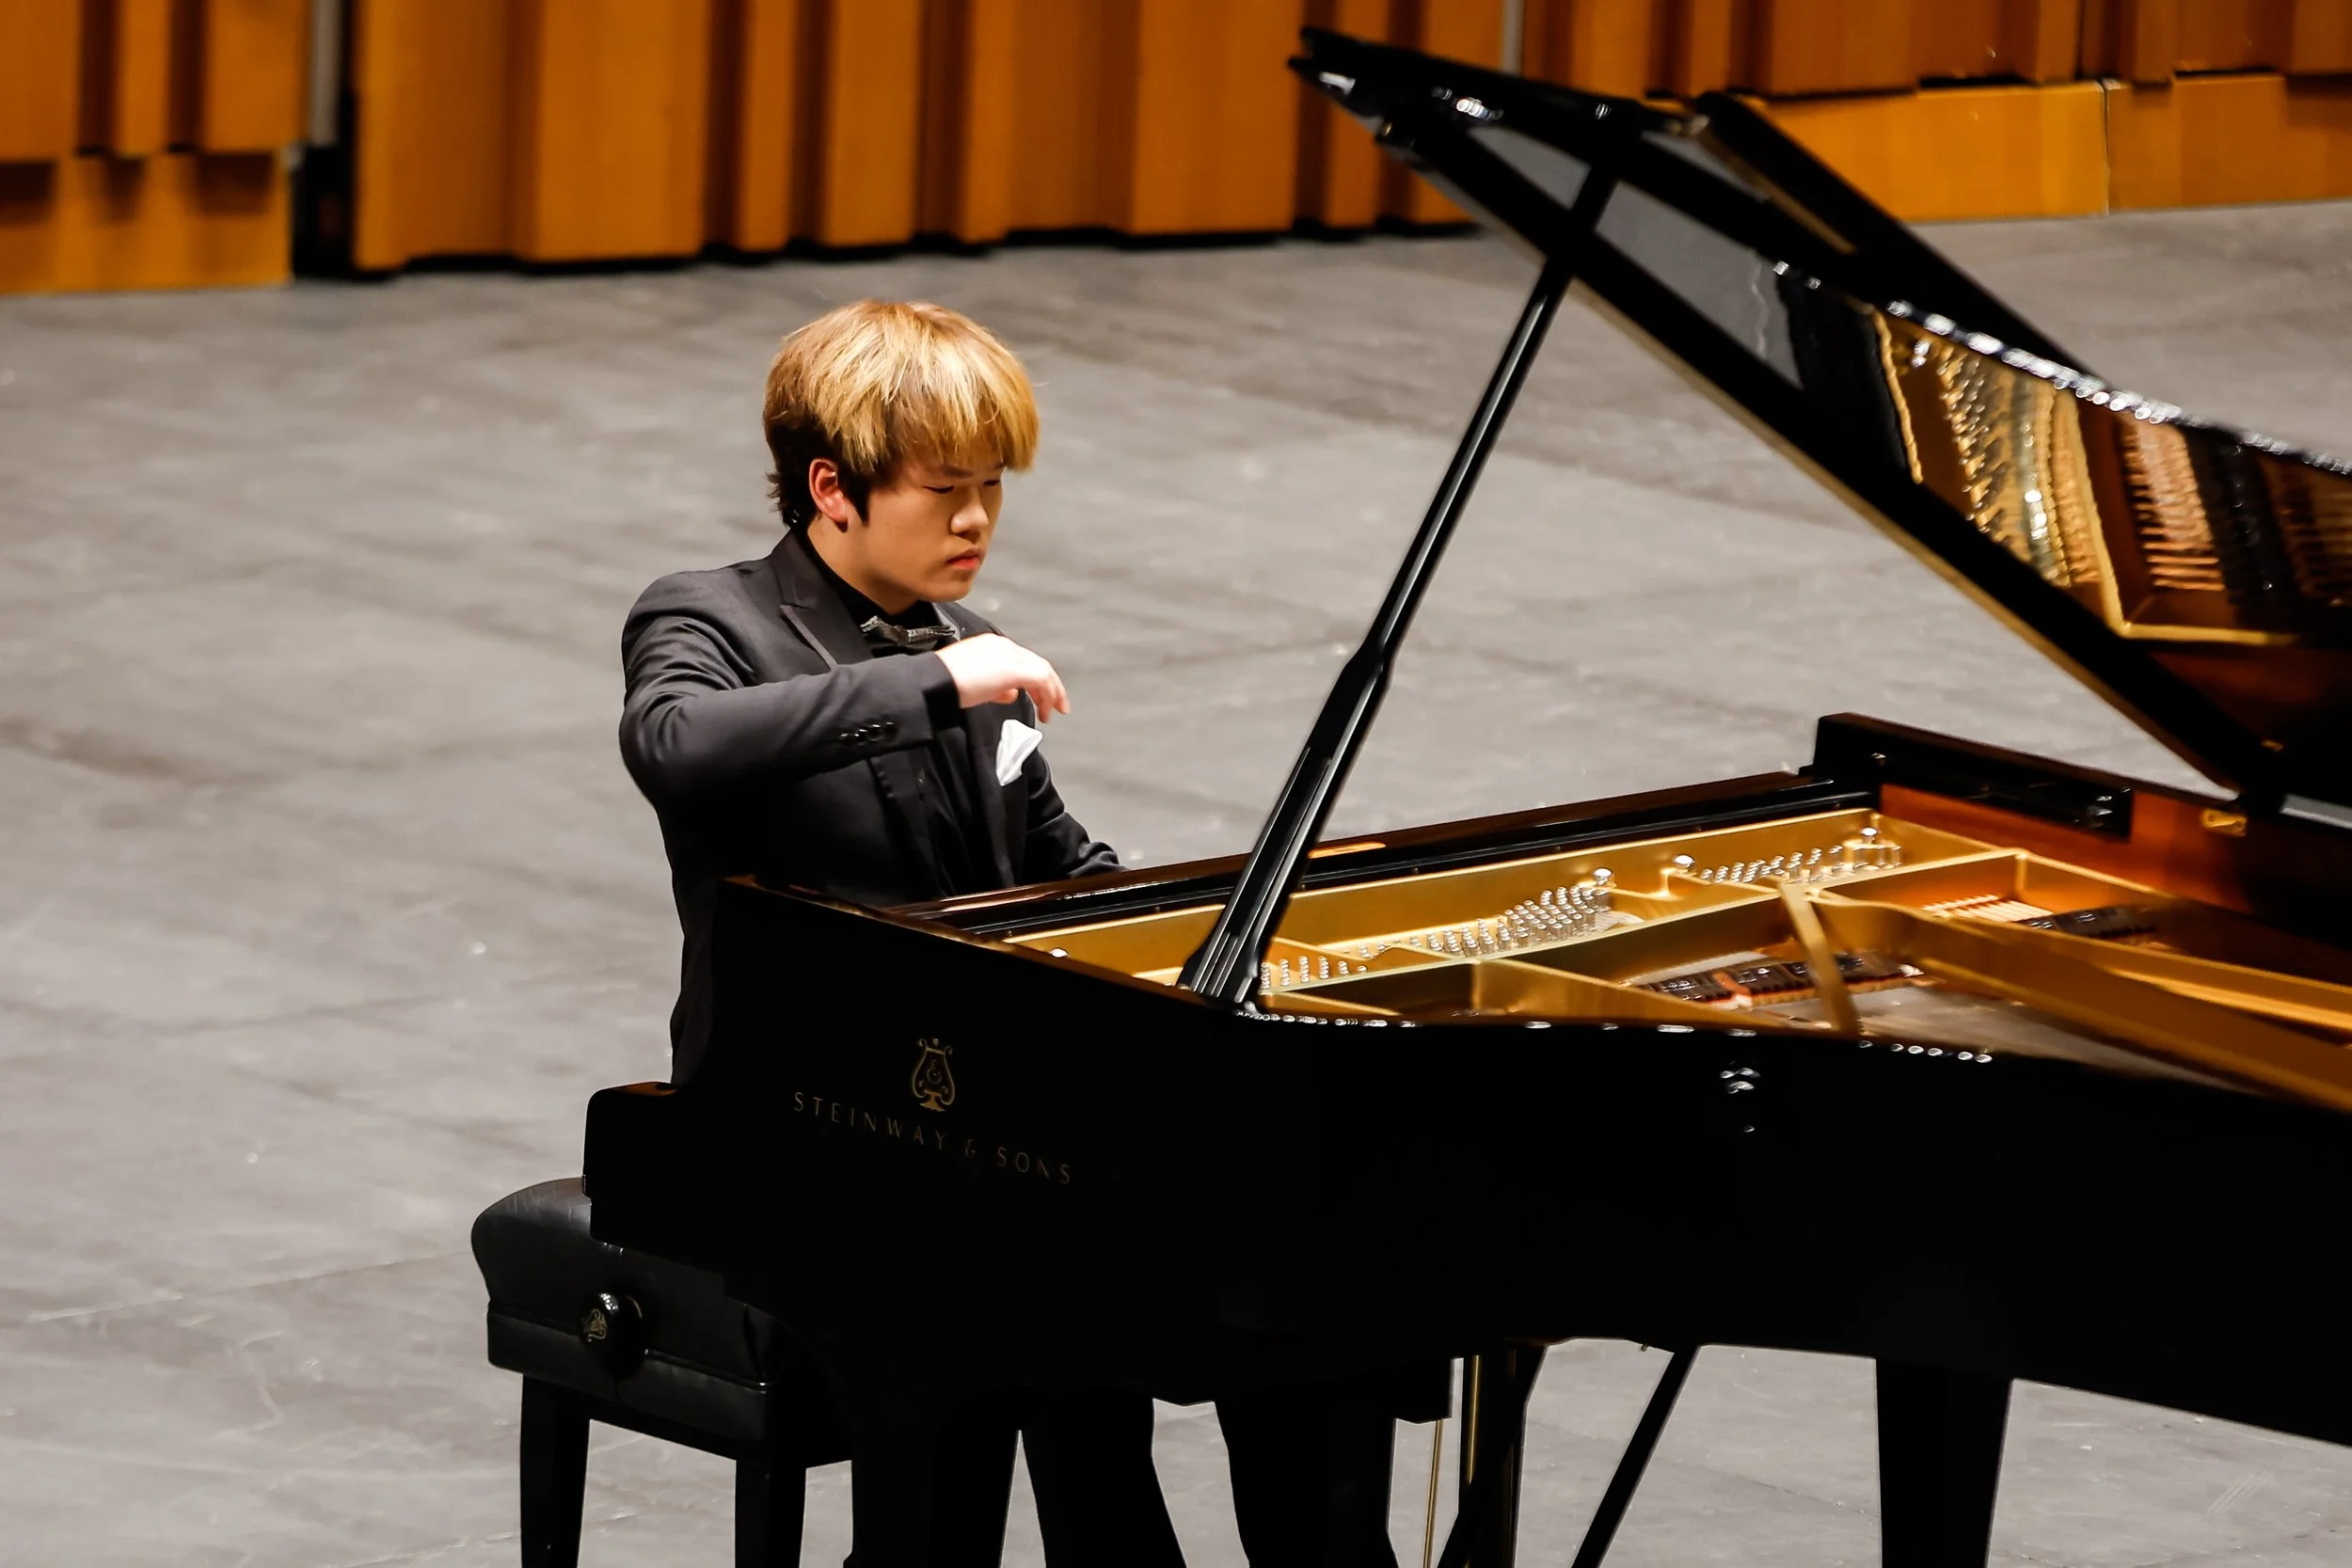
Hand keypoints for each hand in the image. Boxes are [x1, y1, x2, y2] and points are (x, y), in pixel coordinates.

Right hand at [934, 633, 1070, 721]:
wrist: (934, 682)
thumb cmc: (945, 685)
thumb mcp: (974, 684)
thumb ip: (996, 687)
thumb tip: (1010, 694)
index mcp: (992, 646)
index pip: (1022, 659)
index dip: (1036, 680)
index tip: (1039, 696)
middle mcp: (1003, 646)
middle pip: (1037, 663)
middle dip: (1051, 686)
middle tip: (1057, 705)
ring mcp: (1008, 656)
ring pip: (1043, 670)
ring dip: (1052, 692)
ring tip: (1052, 711)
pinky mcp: (1012, 669)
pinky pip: (1040, 679)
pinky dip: (1048, 695)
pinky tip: (1046, 709)